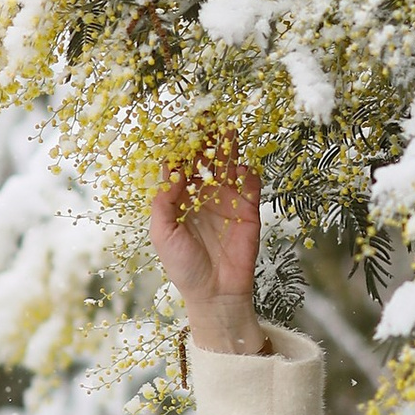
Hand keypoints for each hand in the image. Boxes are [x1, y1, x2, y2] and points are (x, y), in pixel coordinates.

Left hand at [151, 145, 264, 356]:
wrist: (214, 292)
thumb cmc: (183, 265)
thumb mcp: (163, 233)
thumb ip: (164, 201)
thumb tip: (172, 169)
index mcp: (181, 198)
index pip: (181, 165)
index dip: (181, 148)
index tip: (180, 130)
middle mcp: (204, 194)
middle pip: (207, 159)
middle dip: (207, 140)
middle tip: (207, 121)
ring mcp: (228, 200)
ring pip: (229, 166)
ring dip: (229, 149)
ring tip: (228, 131)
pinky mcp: (249, 210)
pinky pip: (251, 186)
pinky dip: (249, 174)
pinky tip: (242, 168)